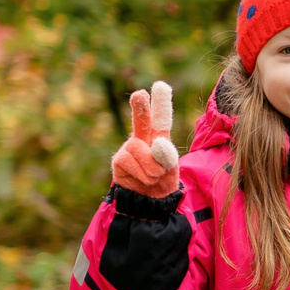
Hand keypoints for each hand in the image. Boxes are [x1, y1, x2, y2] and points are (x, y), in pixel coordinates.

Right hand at [110, 81, 178, 197]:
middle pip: (141, 120)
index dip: (161, 103)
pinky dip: (142, 176)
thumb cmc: (161, 181)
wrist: (148, 203)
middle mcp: (142, 139)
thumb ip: (166, 155)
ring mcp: (128, 148)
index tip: (160, 86)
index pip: (161, 119)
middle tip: (140, 94)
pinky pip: (133, 164)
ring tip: (152, 177)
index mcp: (158, 138)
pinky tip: (140, 180)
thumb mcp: (171, 168)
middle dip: (140, 107)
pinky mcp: (118, 160)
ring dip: (153, 170)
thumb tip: (156, 143)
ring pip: (144, 154)